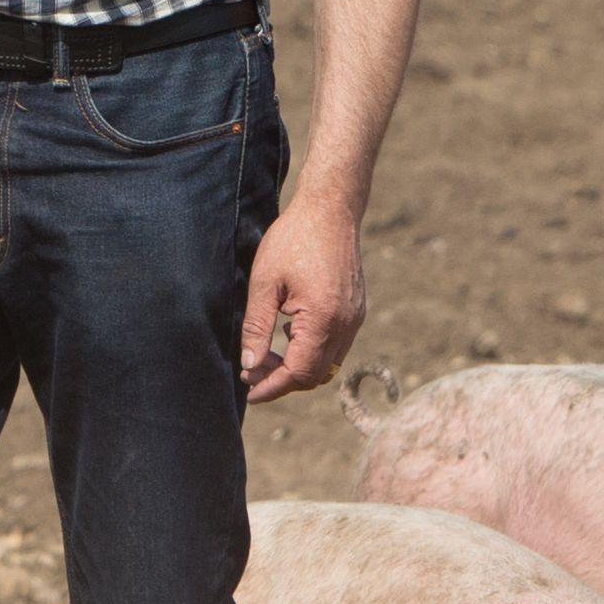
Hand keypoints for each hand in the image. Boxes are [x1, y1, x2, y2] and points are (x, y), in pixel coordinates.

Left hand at [242, 195, 365, 402]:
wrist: (330, 212)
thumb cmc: (292, 241)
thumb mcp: (263, 283)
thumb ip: (256, 327)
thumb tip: (249, 365)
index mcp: (324, 319)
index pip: (299, 372)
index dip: (272, 386)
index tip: (248, 391)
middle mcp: (346, 324)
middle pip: (315, 374)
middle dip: (282, 381)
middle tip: (251, 374)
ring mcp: (355, 318)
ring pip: (327, 363)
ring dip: (296, 367)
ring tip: (263, 357)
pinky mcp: (356, 311)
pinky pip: (334, 345)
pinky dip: (310, 351)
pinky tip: (286, 336)